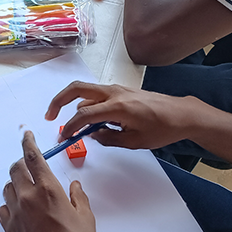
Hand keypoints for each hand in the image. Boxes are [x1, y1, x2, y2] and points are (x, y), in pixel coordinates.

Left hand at [0, 132, 116, 231]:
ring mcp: (16, 214)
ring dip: (16, 184)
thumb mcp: (86, 217)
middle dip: (21, 163)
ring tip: (27, 190)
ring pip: (8, 188)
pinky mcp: (10, 230)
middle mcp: (28, 198)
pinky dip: (10, 206)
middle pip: (16, 170)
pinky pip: (3, 210)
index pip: (33, 157)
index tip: (26, 135)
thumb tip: (74, 187)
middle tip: (28, 166)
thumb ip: (78, 197)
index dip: (28, 143)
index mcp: (48, 190)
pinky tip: (20, 211)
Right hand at [46, 81, 198, 148]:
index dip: (70, 127)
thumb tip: (92, 135)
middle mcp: (113, 93)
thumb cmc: (162, 129)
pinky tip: (93, 120)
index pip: (83, 115)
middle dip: (58, 100)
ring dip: (75, 105)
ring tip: (76, 126)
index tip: (63, 138)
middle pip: (76, 89)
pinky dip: (87, 104)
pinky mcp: (120, 90)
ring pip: (85, 91)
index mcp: (117, 107)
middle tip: (50, 115)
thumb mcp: (134, 142)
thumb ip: (108, 138)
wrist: (181, 114)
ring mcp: (116, 89)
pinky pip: (96, 94)